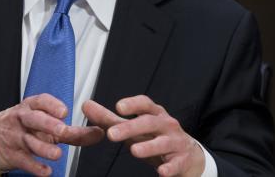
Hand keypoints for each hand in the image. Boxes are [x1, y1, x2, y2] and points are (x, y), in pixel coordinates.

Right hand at [0, 93, 104, 174]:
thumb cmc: (23, 128)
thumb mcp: (44, 125)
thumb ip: (72, 131)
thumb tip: (98, 132)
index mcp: (31, 108)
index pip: (40, 101)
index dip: (52, 105)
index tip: (64, 111)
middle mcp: (23, 120)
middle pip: (34, 119)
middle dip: (48, 124)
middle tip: (62, 130)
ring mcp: (16, 137)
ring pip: (29, 141)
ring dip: (43, 148)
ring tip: (57, 154)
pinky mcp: (12, 155)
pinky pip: (24, 161)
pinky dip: (35, 167)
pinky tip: (45, 171)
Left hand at [82, 96, 204, 176]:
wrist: (187, 156)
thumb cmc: (156, 137)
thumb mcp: (134, 127)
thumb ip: (109, 118)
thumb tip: (86, 105)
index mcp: (154, 114)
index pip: (145, 104)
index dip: (132, 104)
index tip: (118, 107)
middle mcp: (167, 125)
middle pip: (149, 123)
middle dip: (131, 128)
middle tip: (112, 134)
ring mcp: (176, 142)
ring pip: (163, 143)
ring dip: (149, 146)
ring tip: (134, 151)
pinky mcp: (182, 160)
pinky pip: (176, 164)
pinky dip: (169, 168)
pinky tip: (161, 172)